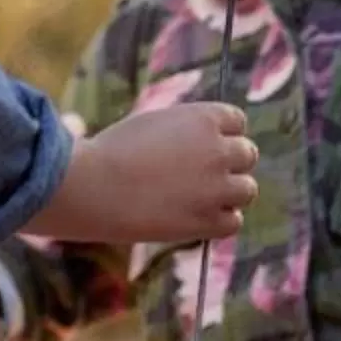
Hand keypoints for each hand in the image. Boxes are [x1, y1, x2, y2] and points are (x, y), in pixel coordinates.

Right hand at [60, 101, 258, 243]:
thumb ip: (184, 132)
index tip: (208, 146)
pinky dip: (219, 221)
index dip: (223, 134)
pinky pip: (233, 222)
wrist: (92, 186)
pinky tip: (196, 218)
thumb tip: (203, 146)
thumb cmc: (110, 152)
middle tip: (204, 175)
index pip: (237, 121)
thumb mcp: (152, 125)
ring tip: (200, 198)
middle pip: (247, 154)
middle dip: (229, 163)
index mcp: (204, 118)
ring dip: (229, 193)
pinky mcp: (207, 220)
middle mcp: (218, 150)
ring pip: (247, 190)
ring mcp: (216, 187)